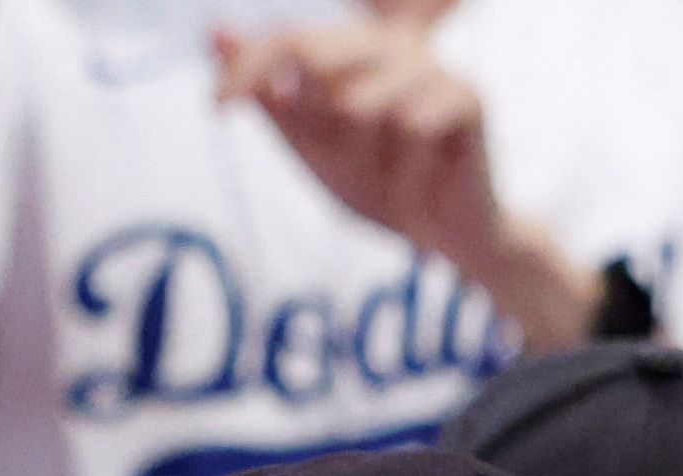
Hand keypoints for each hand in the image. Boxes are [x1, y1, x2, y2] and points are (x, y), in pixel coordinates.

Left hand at [220, 8, 587, 341]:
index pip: (284, 37)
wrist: (439, 238)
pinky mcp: (469, 96)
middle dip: (313, 122)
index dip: (246, 68)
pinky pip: (412, 123)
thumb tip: (213, 30)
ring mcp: (432, 65)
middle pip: (313, 53)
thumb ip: (265, 90)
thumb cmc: (376, 185)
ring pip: (360, 101)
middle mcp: (390, 44)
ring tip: (393, 175)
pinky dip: (409, 164)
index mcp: (351, 47)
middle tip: (343, 163)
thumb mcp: (307, 142)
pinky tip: (426, 177)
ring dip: (365, 155)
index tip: (218, 107)